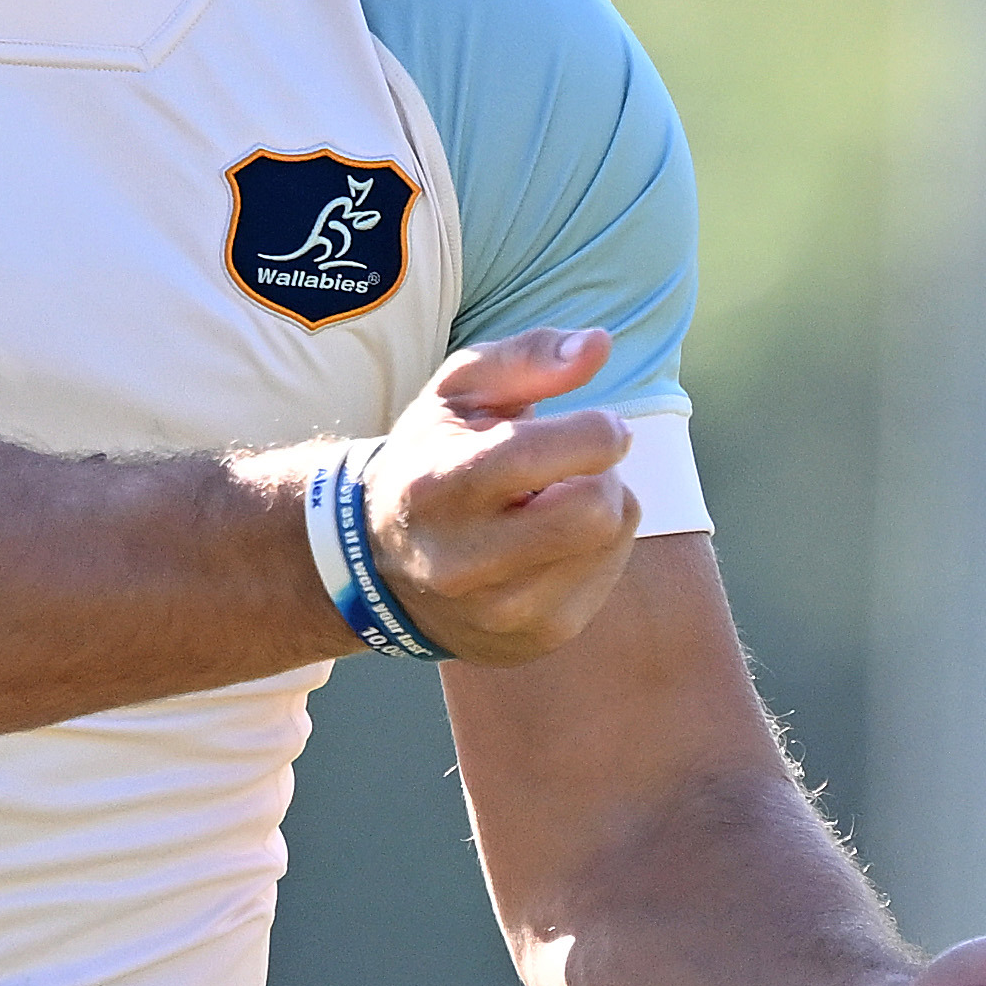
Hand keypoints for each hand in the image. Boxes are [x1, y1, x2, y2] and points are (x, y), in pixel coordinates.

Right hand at [363, 326, 644, 664]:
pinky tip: (551, 540)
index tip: (595, 425)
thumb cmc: (430, 458)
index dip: (600, 429)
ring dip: (601, 506)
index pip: (561, 454)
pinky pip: (607, 577)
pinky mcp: (532, 640)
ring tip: (551, 501)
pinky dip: (595, 548)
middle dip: (601, 472)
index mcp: (443, 485)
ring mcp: (501, 611)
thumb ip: (528, 356)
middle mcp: (467, 560)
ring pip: (610, 539)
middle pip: (597, 509)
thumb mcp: (458, 391)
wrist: (375, 564)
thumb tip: (599, 345)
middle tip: (573, 466)